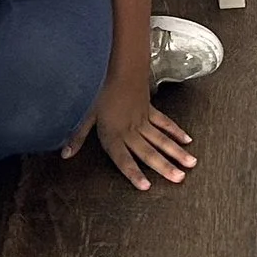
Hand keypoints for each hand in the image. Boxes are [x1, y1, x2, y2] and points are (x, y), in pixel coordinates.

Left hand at [63, 69, 195, 190]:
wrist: (120, 69)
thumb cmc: (102, 93)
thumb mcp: (87, 116)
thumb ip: (78, 137)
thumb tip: (66, 155)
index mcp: (114, 135)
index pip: (124, 159)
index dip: (134, 173)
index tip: (147, 187)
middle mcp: (131, 131)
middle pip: (149, 152)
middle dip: (164, 167)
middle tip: (179, 178)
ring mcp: (143, 121)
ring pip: (161, 140)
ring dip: (176, 152)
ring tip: (190, 164)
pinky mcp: (151, 111)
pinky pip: (165, 124)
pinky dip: (176, 132)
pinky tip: (187, 141)